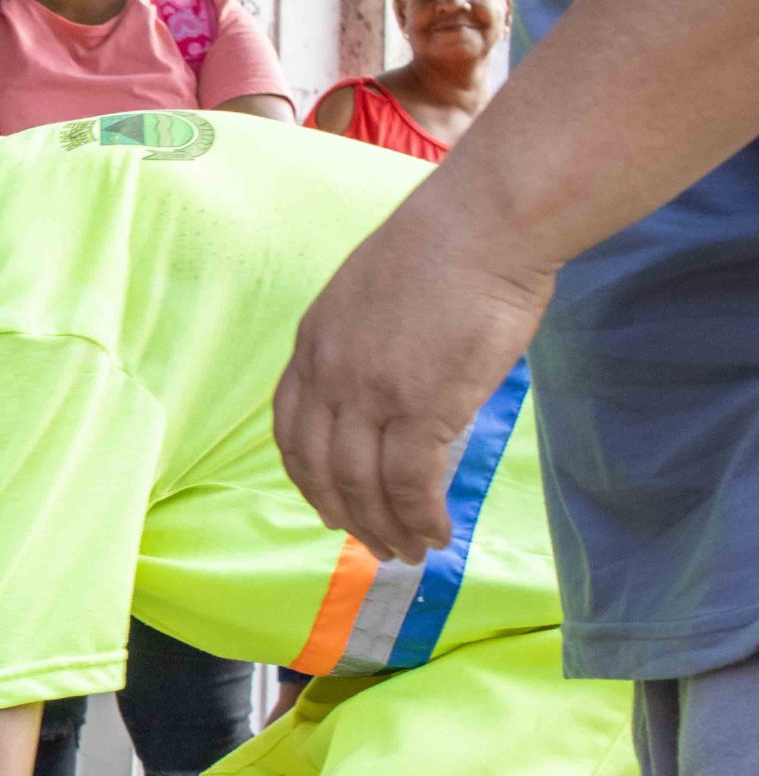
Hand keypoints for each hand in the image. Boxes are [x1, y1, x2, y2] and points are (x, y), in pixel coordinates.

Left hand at [273, 179, 554, 561]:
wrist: (484, 223)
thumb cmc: (448, 247)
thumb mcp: (372, 294)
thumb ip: (365, 342)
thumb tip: (389, 380)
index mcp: (313, 343)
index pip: (291, 429)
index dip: (307, 475)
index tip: (327, 502)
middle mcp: (328, 373)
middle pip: (319, 467)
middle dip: (343, 513)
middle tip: (370, 542)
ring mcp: (370, 392)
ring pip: (362, 484)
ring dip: (383, 527)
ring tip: (407, 551)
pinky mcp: (420, 407)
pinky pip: (410, 483)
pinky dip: (418, 517)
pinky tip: (435, 533)